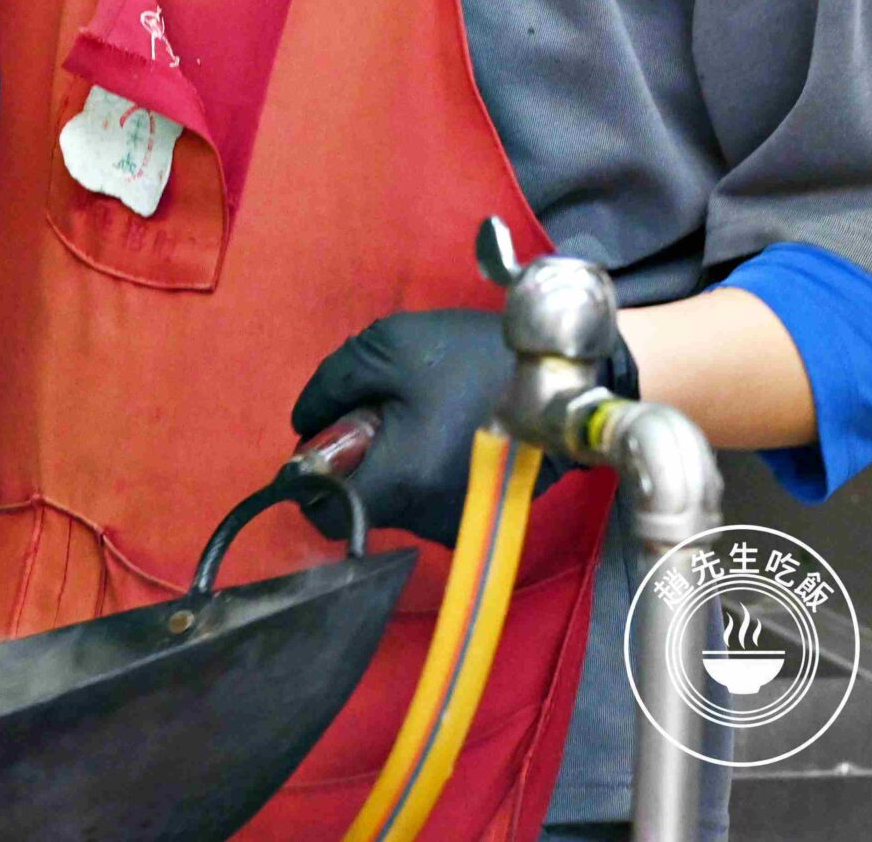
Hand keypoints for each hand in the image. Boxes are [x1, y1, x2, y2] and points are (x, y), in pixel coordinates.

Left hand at [289, 308, 637, 547]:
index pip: (322, 515)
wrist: (565, 376)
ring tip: (418, 415)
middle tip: (378, 410)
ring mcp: (456, 524)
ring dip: (388, 464)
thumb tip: (305, 425)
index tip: (326, 438)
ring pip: (391, 502)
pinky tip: (441, 432)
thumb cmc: (472, 357)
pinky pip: (424, 501)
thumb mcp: (386, 347)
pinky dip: (418, 472)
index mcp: (399, 482)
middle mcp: (426, 519)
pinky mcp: (479, 517)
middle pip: (357, 504)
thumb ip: (329, 386)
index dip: (311, 477)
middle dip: (355, 461)